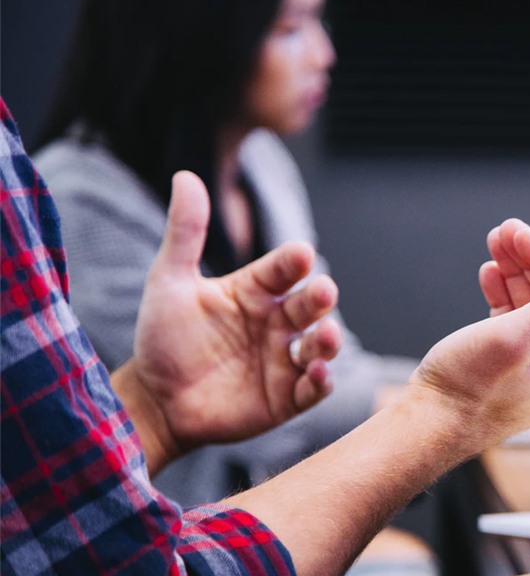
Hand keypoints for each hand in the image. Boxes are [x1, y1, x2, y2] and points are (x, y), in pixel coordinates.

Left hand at [113, 171, 342, 473]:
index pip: (282, 269)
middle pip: (309, 305)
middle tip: (323, 291)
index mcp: (255, 291)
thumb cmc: (163, 338)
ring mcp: (284, 360)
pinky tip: (317, 373)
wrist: (154, 400)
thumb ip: (185, 232)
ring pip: (320, 345)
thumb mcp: (169, 281)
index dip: (293, 262)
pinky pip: (313, 388)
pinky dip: (321, 381)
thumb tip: (186, 176)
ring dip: (329, 340)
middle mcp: (276, 323)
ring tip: (326, 336)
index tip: (300, 253)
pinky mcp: (286, 398)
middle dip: (320, 298)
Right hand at [407, 219, 529, 452]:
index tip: (519, 233)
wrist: (428, 427)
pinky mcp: (514, 365)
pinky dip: (505, 293)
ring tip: (494, 244)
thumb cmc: (468, 391)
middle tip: (503, 231)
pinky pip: (518, 319)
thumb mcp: (516, 338)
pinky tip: (490, 275)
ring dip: (517, 271)